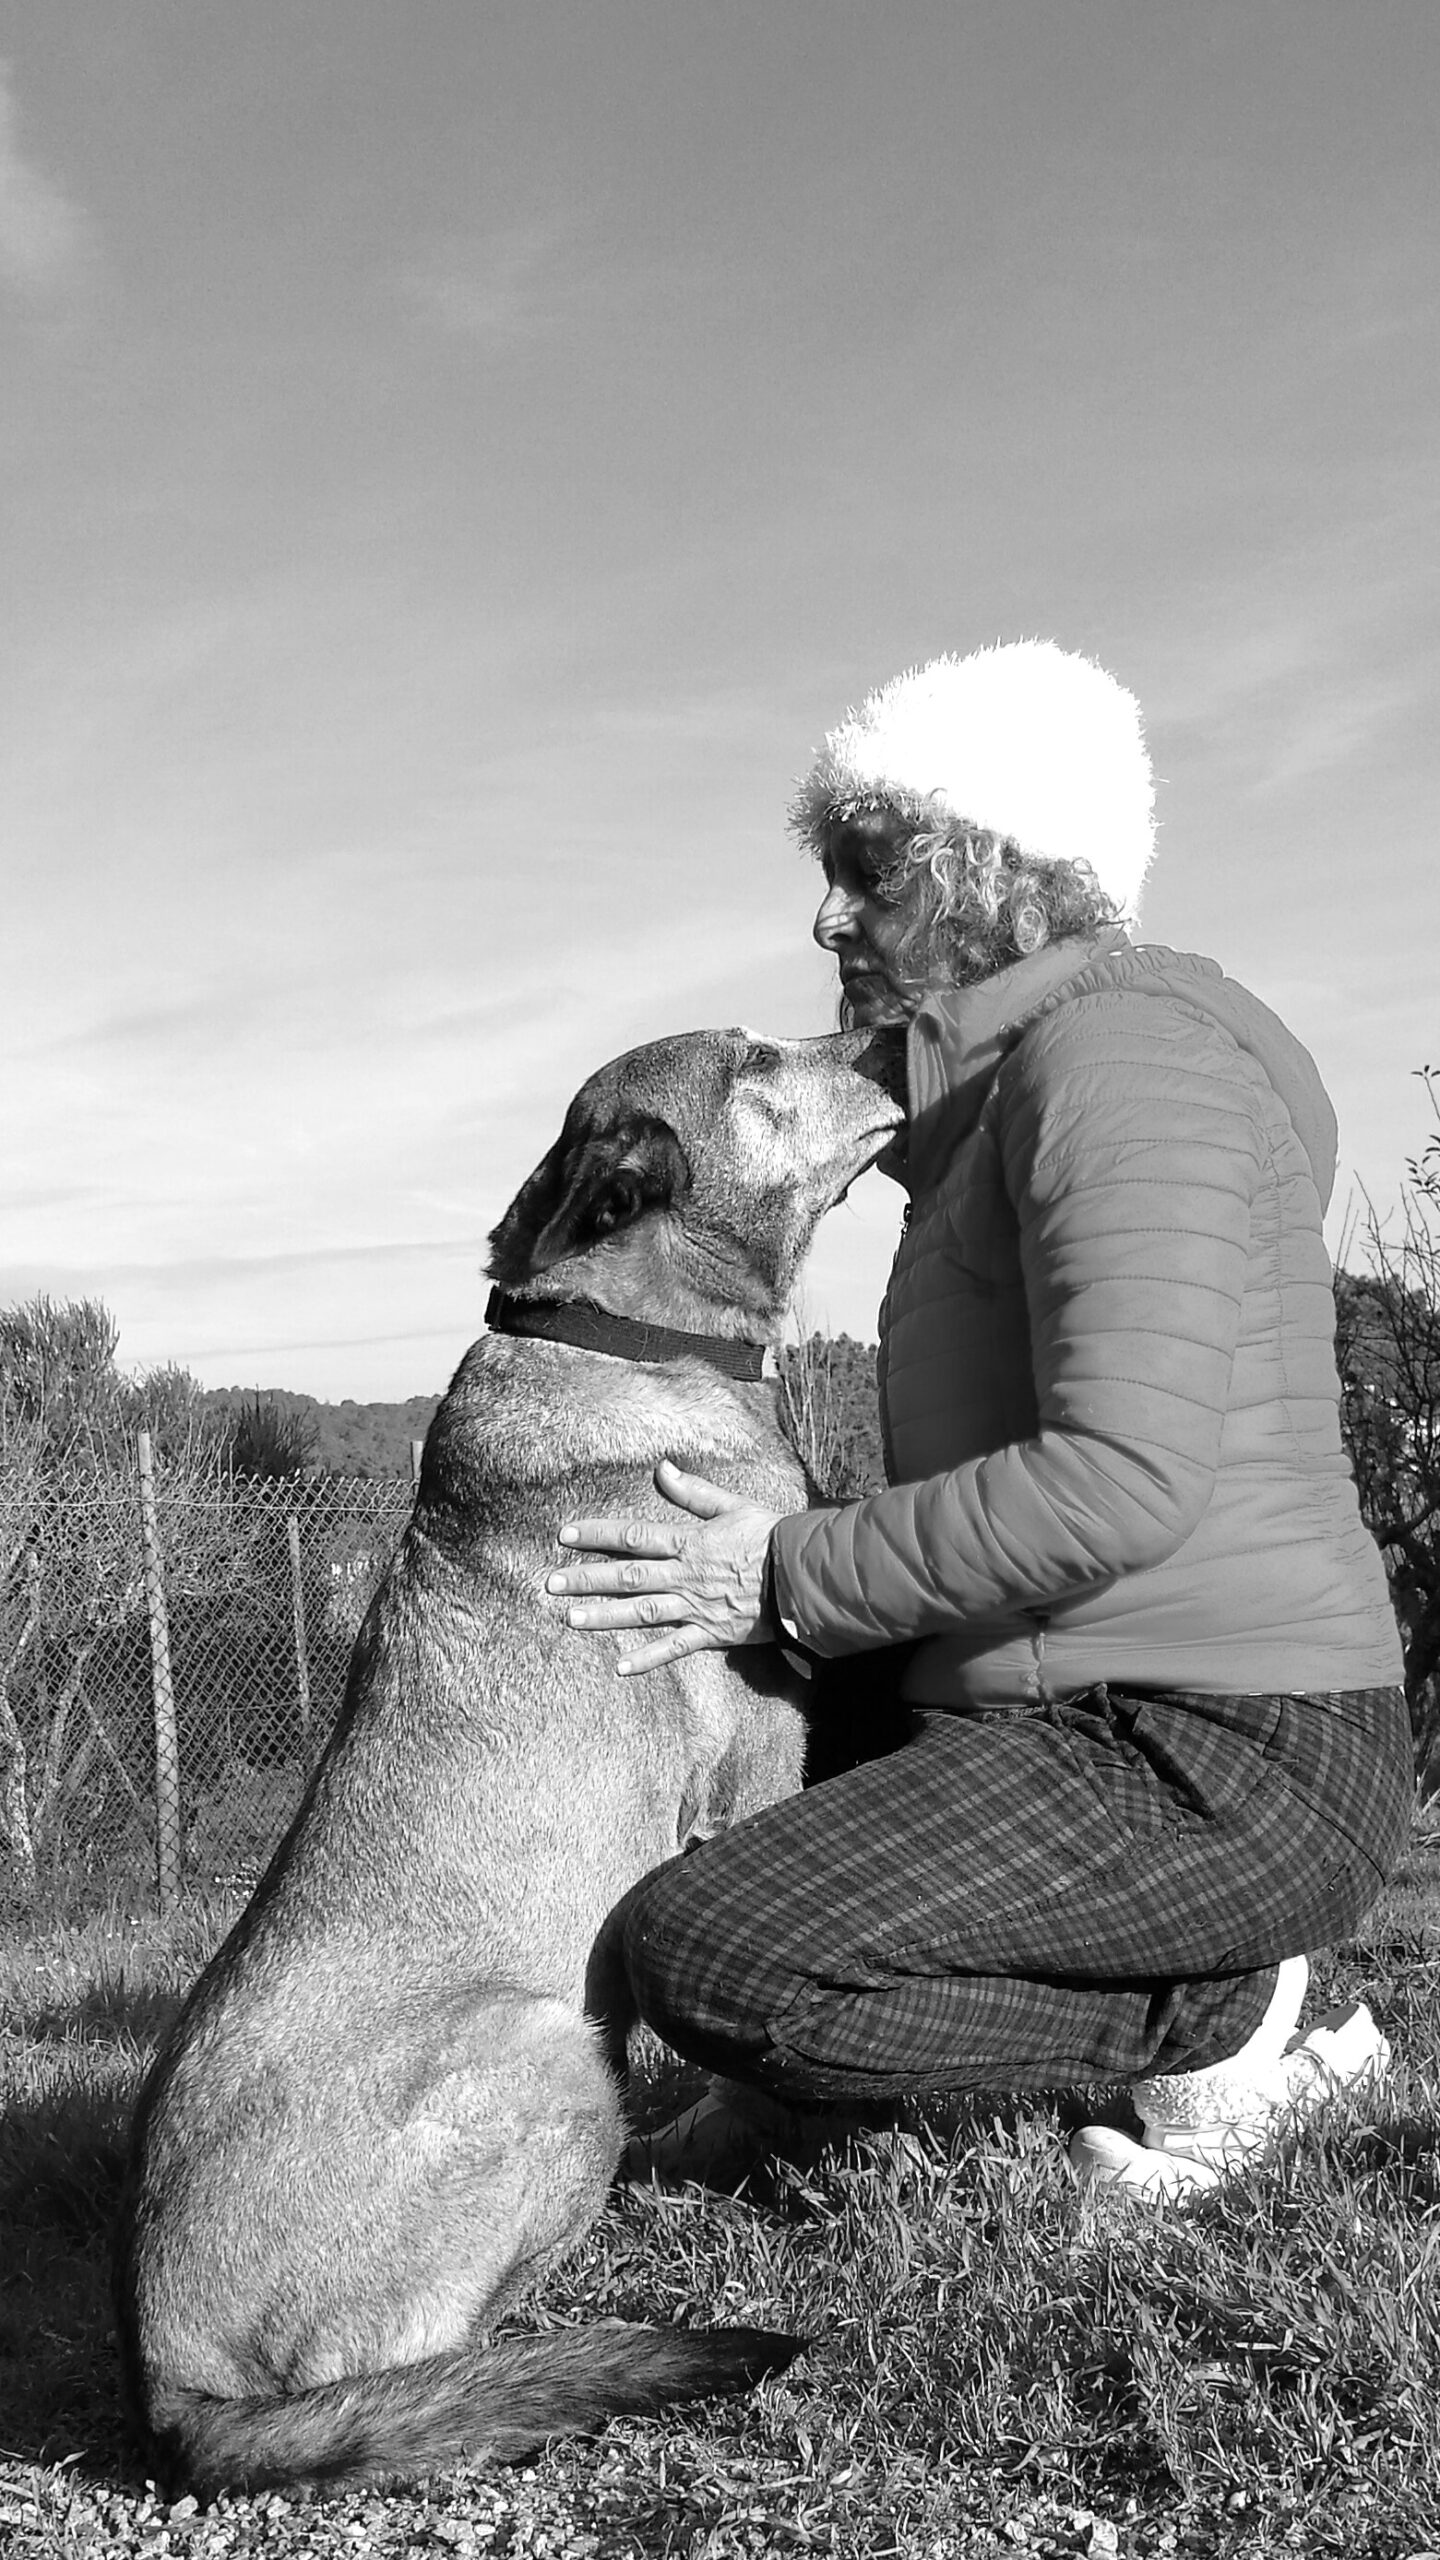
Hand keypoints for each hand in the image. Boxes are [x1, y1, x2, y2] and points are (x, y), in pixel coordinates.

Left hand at [546, 1458, 780, 1675]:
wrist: (804, 1575)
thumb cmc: (771, 1537)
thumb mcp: (733, 1505)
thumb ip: (694, 1492)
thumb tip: (662, 1468)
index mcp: (689, 1543)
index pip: (634, 1536)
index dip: (597, 1534)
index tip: (565, 1535)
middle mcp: (685, 1576)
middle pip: (627, 1577)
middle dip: (586, 1579)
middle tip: (550, 1583)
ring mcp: (695, 1607)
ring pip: (641, 1613)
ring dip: (604, 1616)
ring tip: (570, 1618)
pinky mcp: (711, 1633)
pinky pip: (674, 1648)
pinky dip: (647, 1659)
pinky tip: (620, 1666)